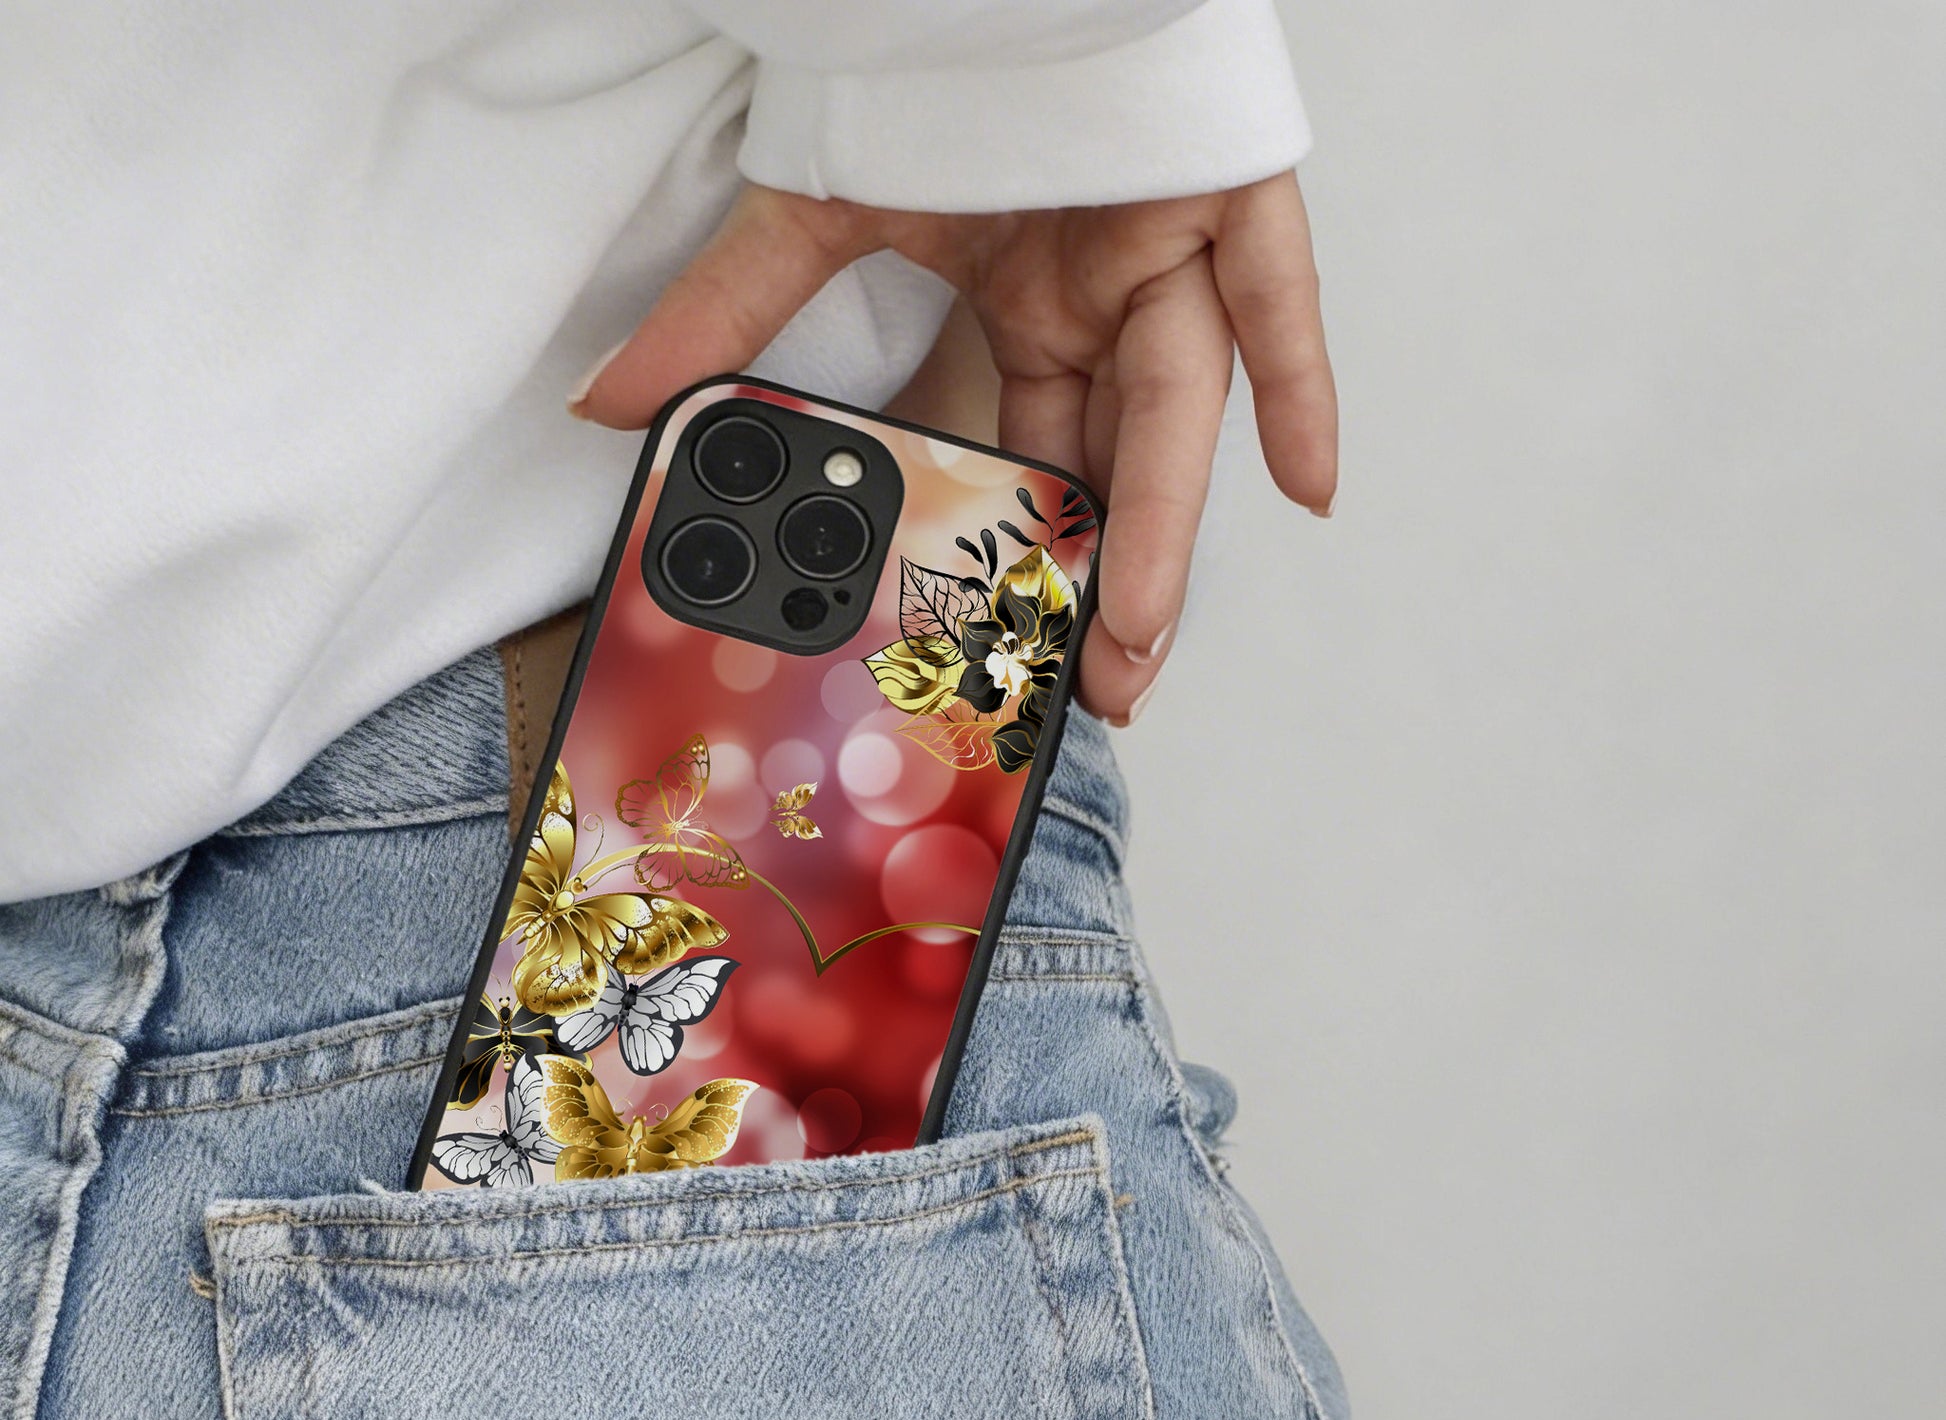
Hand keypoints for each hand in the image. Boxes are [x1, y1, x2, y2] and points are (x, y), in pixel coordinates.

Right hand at [572, 174, 1335, 724]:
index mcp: (1033, 312)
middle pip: (1114, 466)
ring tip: (1137, 647)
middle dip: (1101, 585)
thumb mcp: (818, 207)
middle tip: (1085, 694)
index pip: (1035, 459)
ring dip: (1168, 534)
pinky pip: (1276, 304)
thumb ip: (728, 311)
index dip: (1026, 555)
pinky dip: (1297, 390)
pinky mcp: (1231, 196)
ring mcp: (1172, 255)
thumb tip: (613, 401)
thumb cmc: (939, 65)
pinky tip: (1309, 486)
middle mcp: (1109, 302)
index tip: (1009, 651)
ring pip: (1179, 415)